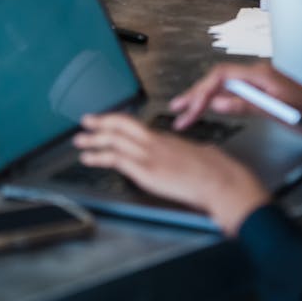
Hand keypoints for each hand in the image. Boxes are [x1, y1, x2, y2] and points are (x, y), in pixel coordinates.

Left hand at [73, 112, 269, 234]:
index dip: (117, 121)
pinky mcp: (147, 171)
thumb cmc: (217, 171)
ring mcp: (150, 155)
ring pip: (114, 140)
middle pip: (121, 126)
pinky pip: (117, 159)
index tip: (105, 120)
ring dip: (94, 139)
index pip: (135, 125)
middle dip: (100, 123)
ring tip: (79, 140)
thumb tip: (186, 156)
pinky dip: (99, 156)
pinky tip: (88, 158)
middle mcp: (155, 143)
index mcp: (166, 139)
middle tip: (85, 121)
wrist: (222, 181)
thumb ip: (185, 153)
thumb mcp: (199, 154)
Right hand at [170, 60, 301, 132]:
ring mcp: (257, 82)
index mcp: (259, 74)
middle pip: (218, 79)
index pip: (221, 76)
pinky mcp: (259, 92)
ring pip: (222, 86)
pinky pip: (231, 92)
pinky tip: (207, 108)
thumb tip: (216, 102)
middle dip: (195, 94)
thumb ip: (246, 105)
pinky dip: (215, 100)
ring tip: (185, 111)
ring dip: (202, 98)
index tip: (190, 108)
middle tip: (177, 109)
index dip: (202, 90)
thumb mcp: (277, 110)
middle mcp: (255, 74)